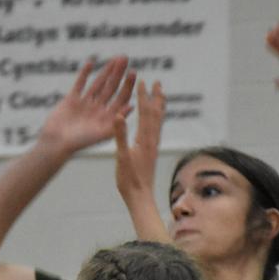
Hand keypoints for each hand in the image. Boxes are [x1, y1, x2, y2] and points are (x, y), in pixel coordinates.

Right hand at [37, 56, 135, 155]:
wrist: (56, 143)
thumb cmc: (80, 143)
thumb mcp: (102, 133)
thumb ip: (117, 121)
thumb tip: (132, 106)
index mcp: (107, 118)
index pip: (120, 98)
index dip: (127, 85)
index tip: (133, 72)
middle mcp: (98, 110)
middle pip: (111, 88)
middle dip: (118, 74)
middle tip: (125, 57)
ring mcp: (85, 104)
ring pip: (98, 84)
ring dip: (106, 71)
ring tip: (115, 59)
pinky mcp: (72, 100)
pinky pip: (80, 84)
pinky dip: (84, 74)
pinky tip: (91, 62)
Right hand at [114, 79, 165, 204]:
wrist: (140, 198)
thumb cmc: (129, 181)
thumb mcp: (122, 157)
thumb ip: (120, 136)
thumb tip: (119, 116)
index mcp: (144, 140)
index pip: (145, 113)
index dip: (143, 96)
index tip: (142, 81)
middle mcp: (152, 142)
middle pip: (156, 115)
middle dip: (156, 98)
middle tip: (157, 82)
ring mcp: (153, 148)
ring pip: (158, 123)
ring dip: (159, 108)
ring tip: (160, 97)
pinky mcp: (152, 154)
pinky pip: (156, 133)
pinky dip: (157, 122)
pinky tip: (154, 122)